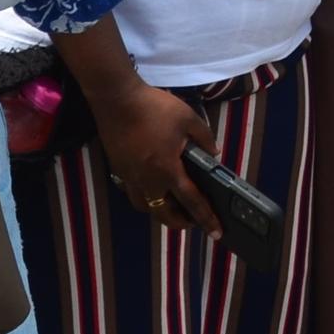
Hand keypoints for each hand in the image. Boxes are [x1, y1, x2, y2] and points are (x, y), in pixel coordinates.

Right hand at [91, 74, 218, 229]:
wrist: (117, 99)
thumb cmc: (154, 108)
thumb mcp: (188, 118)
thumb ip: (204, 138)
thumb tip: (214, 153)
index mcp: (168, 170)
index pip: (192, 201)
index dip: (206, 218)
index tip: (216, 233)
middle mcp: (148, 180)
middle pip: (164, 214)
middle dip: (180, 222)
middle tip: (192, 221)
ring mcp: (130, 177)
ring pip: (145, 206)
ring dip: (160, 212)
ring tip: (171, 206)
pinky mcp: (118, 169)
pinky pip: (133, 192)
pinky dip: (145, 196)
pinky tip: (151, 185)